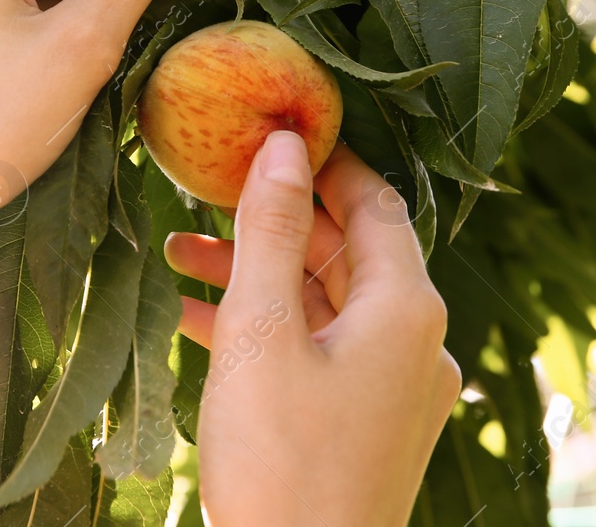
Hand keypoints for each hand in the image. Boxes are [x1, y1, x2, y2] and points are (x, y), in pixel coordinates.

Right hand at [166, 134, 460, 526]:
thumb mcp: (261, 331)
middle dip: (273, 220)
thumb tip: (283, 143)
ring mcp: (397, 391)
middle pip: (347, 251)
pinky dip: (269, 330)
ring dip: (260, 275)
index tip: (268, 133)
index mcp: (406, 309)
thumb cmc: (280, 461)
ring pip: (327, 304)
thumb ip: (271, 230)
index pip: (373, 201)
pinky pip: (323, 353)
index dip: (321, 161)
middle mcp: (417, 344)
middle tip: (206, 193)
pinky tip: (197, 320)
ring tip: (178, 255)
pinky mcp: (370, 427)